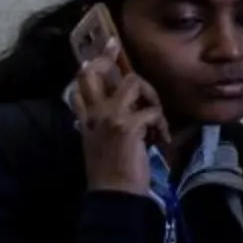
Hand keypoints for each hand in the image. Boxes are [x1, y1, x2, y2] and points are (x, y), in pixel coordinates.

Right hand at [74, 44, 166, 195]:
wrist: (113, 194)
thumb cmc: (111, 171)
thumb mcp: (99, 142)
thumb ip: (101, 122)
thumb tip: (119, 109)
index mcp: (85, 117)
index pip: (80, 83)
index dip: (90, 64)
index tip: (105, 49)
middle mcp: (94, 112)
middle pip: (94, 72)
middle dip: (108, 57)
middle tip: (116, 48)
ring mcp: (110, 116)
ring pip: (133, 82)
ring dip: (151, 96)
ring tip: (156, 116)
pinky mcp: (128, 125)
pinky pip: (153, 111)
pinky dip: (162, 124)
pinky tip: (161, 139)